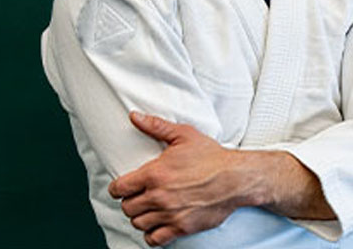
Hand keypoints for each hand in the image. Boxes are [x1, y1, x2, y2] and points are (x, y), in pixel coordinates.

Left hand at [108, 112, 253, 246]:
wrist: (235, 178)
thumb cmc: (210, 155)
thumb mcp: (183, 134)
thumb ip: (155, 126)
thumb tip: (134, 116)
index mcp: (155, 173)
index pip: (120, 188)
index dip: (117, 187)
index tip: (122, 186)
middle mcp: (159, 196)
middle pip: (127, 208)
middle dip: (129, 201)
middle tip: (138, 195)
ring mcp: (170, 214)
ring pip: (138, 224)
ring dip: (140, 216)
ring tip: (147, 208)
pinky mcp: (181, 228)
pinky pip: (154, 239)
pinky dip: (151, 234)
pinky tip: (157, 223)